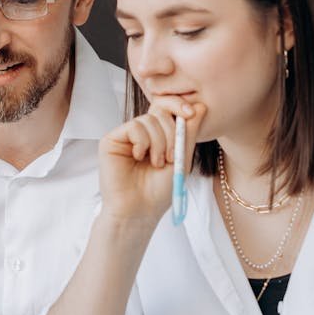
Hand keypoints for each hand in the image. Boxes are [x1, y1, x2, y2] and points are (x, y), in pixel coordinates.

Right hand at [98, 97, 205, 222]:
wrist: (140, 210)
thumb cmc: (160, 189)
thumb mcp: (182, 158)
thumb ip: (190, 132)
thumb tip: (202, 105)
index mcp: (157, 134)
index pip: (167, 107)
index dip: (179, 105)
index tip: (191, 113)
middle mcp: (140, 131)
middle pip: (160, 110)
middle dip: (172, 132)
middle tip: (172, 157)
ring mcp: (125, 135)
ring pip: (148, 120)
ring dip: (159, 143)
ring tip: (156, 163)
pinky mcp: (111, 139)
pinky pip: (133, 127)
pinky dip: (143, 142)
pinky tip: (139, 157)